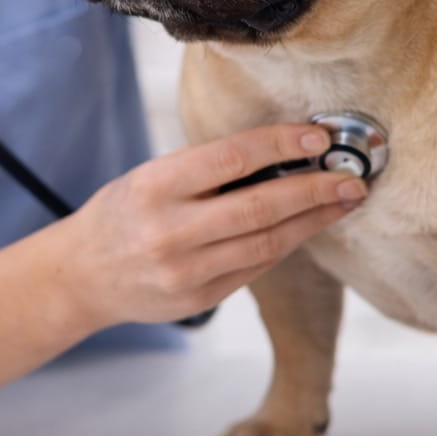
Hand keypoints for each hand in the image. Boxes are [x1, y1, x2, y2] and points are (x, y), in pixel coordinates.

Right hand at [61, 124, 364, 330]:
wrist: (84, 274)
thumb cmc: (124, 212)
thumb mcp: (150, 176)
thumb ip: (205, 169)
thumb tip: (279, 152)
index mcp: (155, 186)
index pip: (231, 158)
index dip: (280, 145)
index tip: (318, 136)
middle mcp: (170, 230)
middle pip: (259, 207)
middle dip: (314, 190)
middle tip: (352, 177)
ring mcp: (186, 270)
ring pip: (266, 243)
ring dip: (313, 221)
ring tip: (344, 202)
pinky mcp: (200, 298)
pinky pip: (256, 268)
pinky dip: (287, 244)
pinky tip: (309, 227)